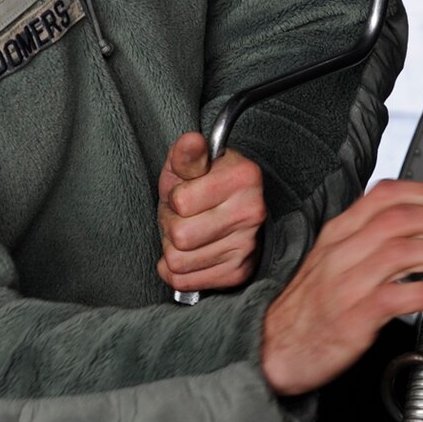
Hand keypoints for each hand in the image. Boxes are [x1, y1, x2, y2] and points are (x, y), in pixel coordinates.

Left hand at [158, 131, 267, 291]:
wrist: (233, 213)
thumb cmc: (204, 187)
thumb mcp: (190, 166)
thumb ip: (186, 154)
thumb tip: (191, 141)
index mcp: (243, 176)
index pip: (181, 202)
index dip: (174, 198)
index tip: (186, 195)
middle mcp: (252, 212)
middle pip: (179, 235)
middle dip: (170, 226)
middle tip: (183, 218)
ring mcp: (247, 246)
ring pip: (178, 261)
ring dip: (173, 249)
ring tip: (188, 234)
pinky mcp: (238, 273)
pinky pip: (184, 281)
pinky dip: (179, 270)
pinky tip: (190, 253)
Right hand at [260, 179, 422, 398]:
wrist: (274, 348)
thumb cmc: (309, 307)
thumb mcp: (331, 259)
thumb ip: (366, 238)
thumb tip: (413, 224)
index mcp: (339, 233)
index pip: (386, 195)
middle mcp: (342, 252)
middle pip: (402, 219)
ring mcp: (347, 284)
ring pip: (403, 252)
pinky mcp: (353, 318)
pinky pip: (397, 297)